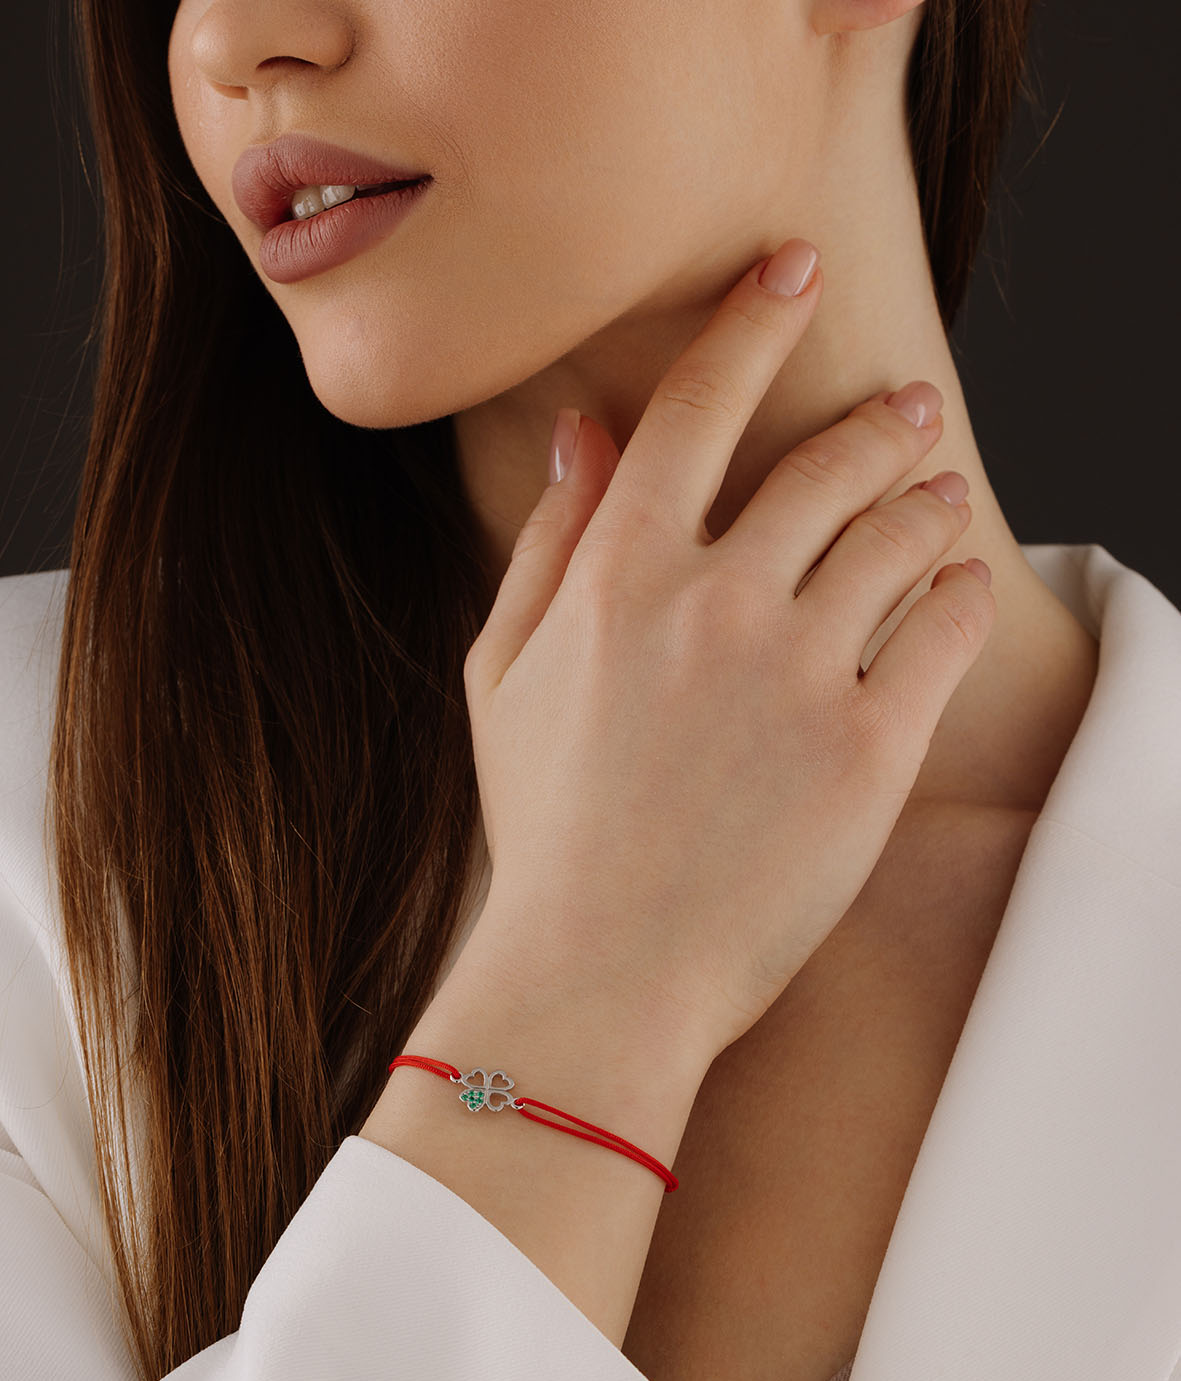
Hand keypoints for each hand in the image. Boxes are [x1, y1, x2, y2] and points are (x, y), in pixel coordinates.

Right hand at [462, 238, 994, 1072]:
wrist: (603, 972)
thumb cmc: (544, 828)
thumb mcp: (502, 678)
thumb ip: (546, 546)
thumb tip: (585, 433)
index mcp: (618, 574)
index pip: (700, 406)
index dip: (754, 320)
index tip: (796, 268)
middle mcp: (713, 601)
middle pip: (824, 463)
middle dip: (878, 424)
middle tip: (911, 413)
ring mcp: (797, 672)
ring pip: (898, 535)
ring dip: (927, 498)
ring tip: (941, 491)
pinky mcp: (868, 748)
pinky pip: (943, 631)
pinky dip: (962, 592)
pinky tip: (965, 584)